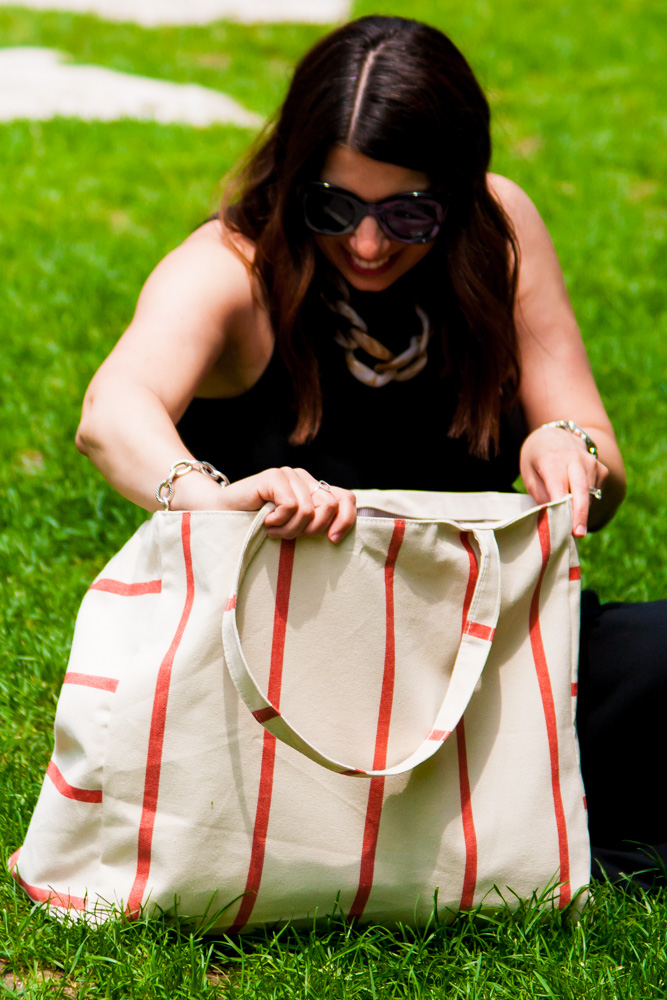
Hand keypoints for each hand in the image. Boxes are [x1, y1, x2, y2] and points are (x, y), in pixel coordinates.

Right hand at [218, 467, 356, 542]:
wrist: (221, 514)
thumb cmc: (258, 526)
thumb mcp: (293, 529)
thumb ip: (314, 525)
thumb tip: (338, 535)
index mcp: (314, 489)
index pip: (346, 499)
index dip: (346, 520)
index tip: (332, 541)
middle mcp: (305, 478)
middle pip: (330, 506)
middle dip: (312, 530)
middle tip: (289, 536)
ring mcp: (289, 475)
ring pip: (308, 511)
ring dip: (290, 530)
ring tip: (273, 531)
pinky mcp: (274, 477)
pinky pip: (291, 506)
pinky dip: (279, 521)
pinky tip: (265, 521)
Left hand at [520, 426, 607, 536]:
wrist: (555, 435)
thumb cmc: (537, 458)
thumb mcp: (529, 474)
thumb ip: (539, 494)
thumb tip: (552, 516)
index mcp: (552, 459)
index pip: (559, 488)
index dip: (562, 509)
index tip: (564, 527)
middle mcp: (575, 459)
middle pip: (581, 490)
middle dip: (580, 514)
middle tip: (578, 534)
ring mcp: (591, 463)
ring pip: (589, 494)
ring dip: (581, 511)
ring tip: (571, 525)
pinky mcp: (601, 469)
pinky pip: (595, 492)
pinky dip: (586, 502)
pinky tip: (575, 504)